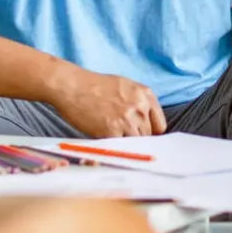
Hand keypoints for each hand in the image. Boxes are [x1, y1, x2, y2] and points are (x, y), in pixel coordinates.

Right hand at [51, 71, 166, 137]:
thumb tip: (146, 123)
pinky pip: (119, 146)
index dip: (151, 133)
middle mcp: (140, 107)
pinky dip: (113, 147)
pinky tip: (104, 139)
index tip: (143, 137)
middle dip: (137, 139)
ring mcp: (127, 120)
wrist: (71, 86)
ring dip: (126, 144)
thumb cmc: (94, 85)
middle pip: (148, 136)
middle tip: (123, 139)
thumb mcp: (125, 86)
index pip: (160, 125)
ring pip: (135, 143)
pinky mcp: (112, 131)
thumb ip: (138, 103)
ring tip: (113, 139)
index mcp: (146, 95)